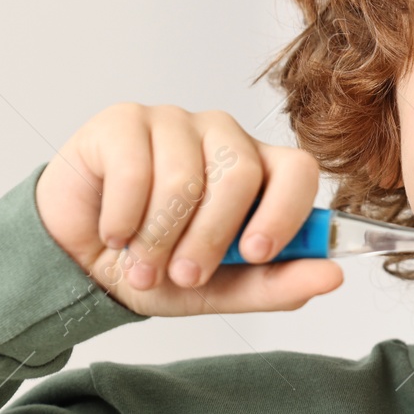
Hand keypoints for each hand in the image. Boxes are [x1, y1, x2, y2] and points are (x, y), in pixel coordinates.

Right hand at [33, 103, 343, 316]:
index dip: (284, 211)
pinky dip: (123, 219)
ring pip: (185, 176)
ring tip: (143, 266)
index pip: (298, 169)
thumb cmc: (158, 268)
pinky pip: (135, 169)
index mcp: (261, 172)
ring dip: (159, 238)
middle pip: (240, 173)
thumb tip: (333, 277)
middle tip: (184, 276)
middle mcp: (224, 138)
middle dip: (210, 238)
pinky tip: (114, 233)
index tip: (256, 253)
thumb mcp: (220, 292)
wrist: (81, 263)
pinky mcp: (125, 120)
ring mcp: (175, 122)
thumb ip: (277, 285)